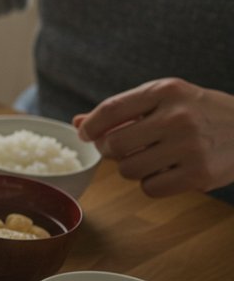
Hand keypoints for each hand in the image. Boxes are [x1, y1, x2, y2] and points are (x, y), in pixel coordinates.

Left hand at [74, 78, 233, 196]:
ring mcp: (190, 147)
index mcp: (167, 91)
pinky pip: (150, 188)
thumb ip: (123, 111)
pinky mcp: (200, 175)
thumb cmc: (201, 113)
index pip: (111, 109)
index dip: (91, 126)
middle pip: (115, 145)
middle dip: (111, 151)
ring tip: (152, 158)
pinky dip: (152, 184)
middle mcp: (178, 117)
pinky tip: (169, 172)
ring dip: (132, 169)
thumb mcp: (167, 99)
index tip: (86, 135)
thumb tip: (79, 124)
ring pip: (128, 170)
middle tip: (122, 150)